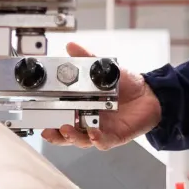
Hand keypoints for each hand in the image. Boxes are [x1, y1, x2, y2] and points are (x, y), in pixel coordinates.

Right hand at [40, 43, 161, 148]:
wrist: (150, 93)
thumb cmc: (126, 85)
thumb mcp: (103, 69)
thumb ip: (86, 59)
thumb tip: (71, 46)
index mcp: (80, 107)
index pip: (59, 117)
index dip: (48, 120)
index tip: (38, 118)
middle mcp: (88, 121)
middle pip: (66, 134)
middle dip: (56, 135)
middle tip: (48, 129)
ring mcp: (101, 130)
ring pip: (82, 140)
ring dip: (72, 137)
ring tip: (66, 129)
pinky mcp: (115, 136)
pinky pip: (104, 141)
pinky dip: (97, 139)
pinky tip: (93, 133)